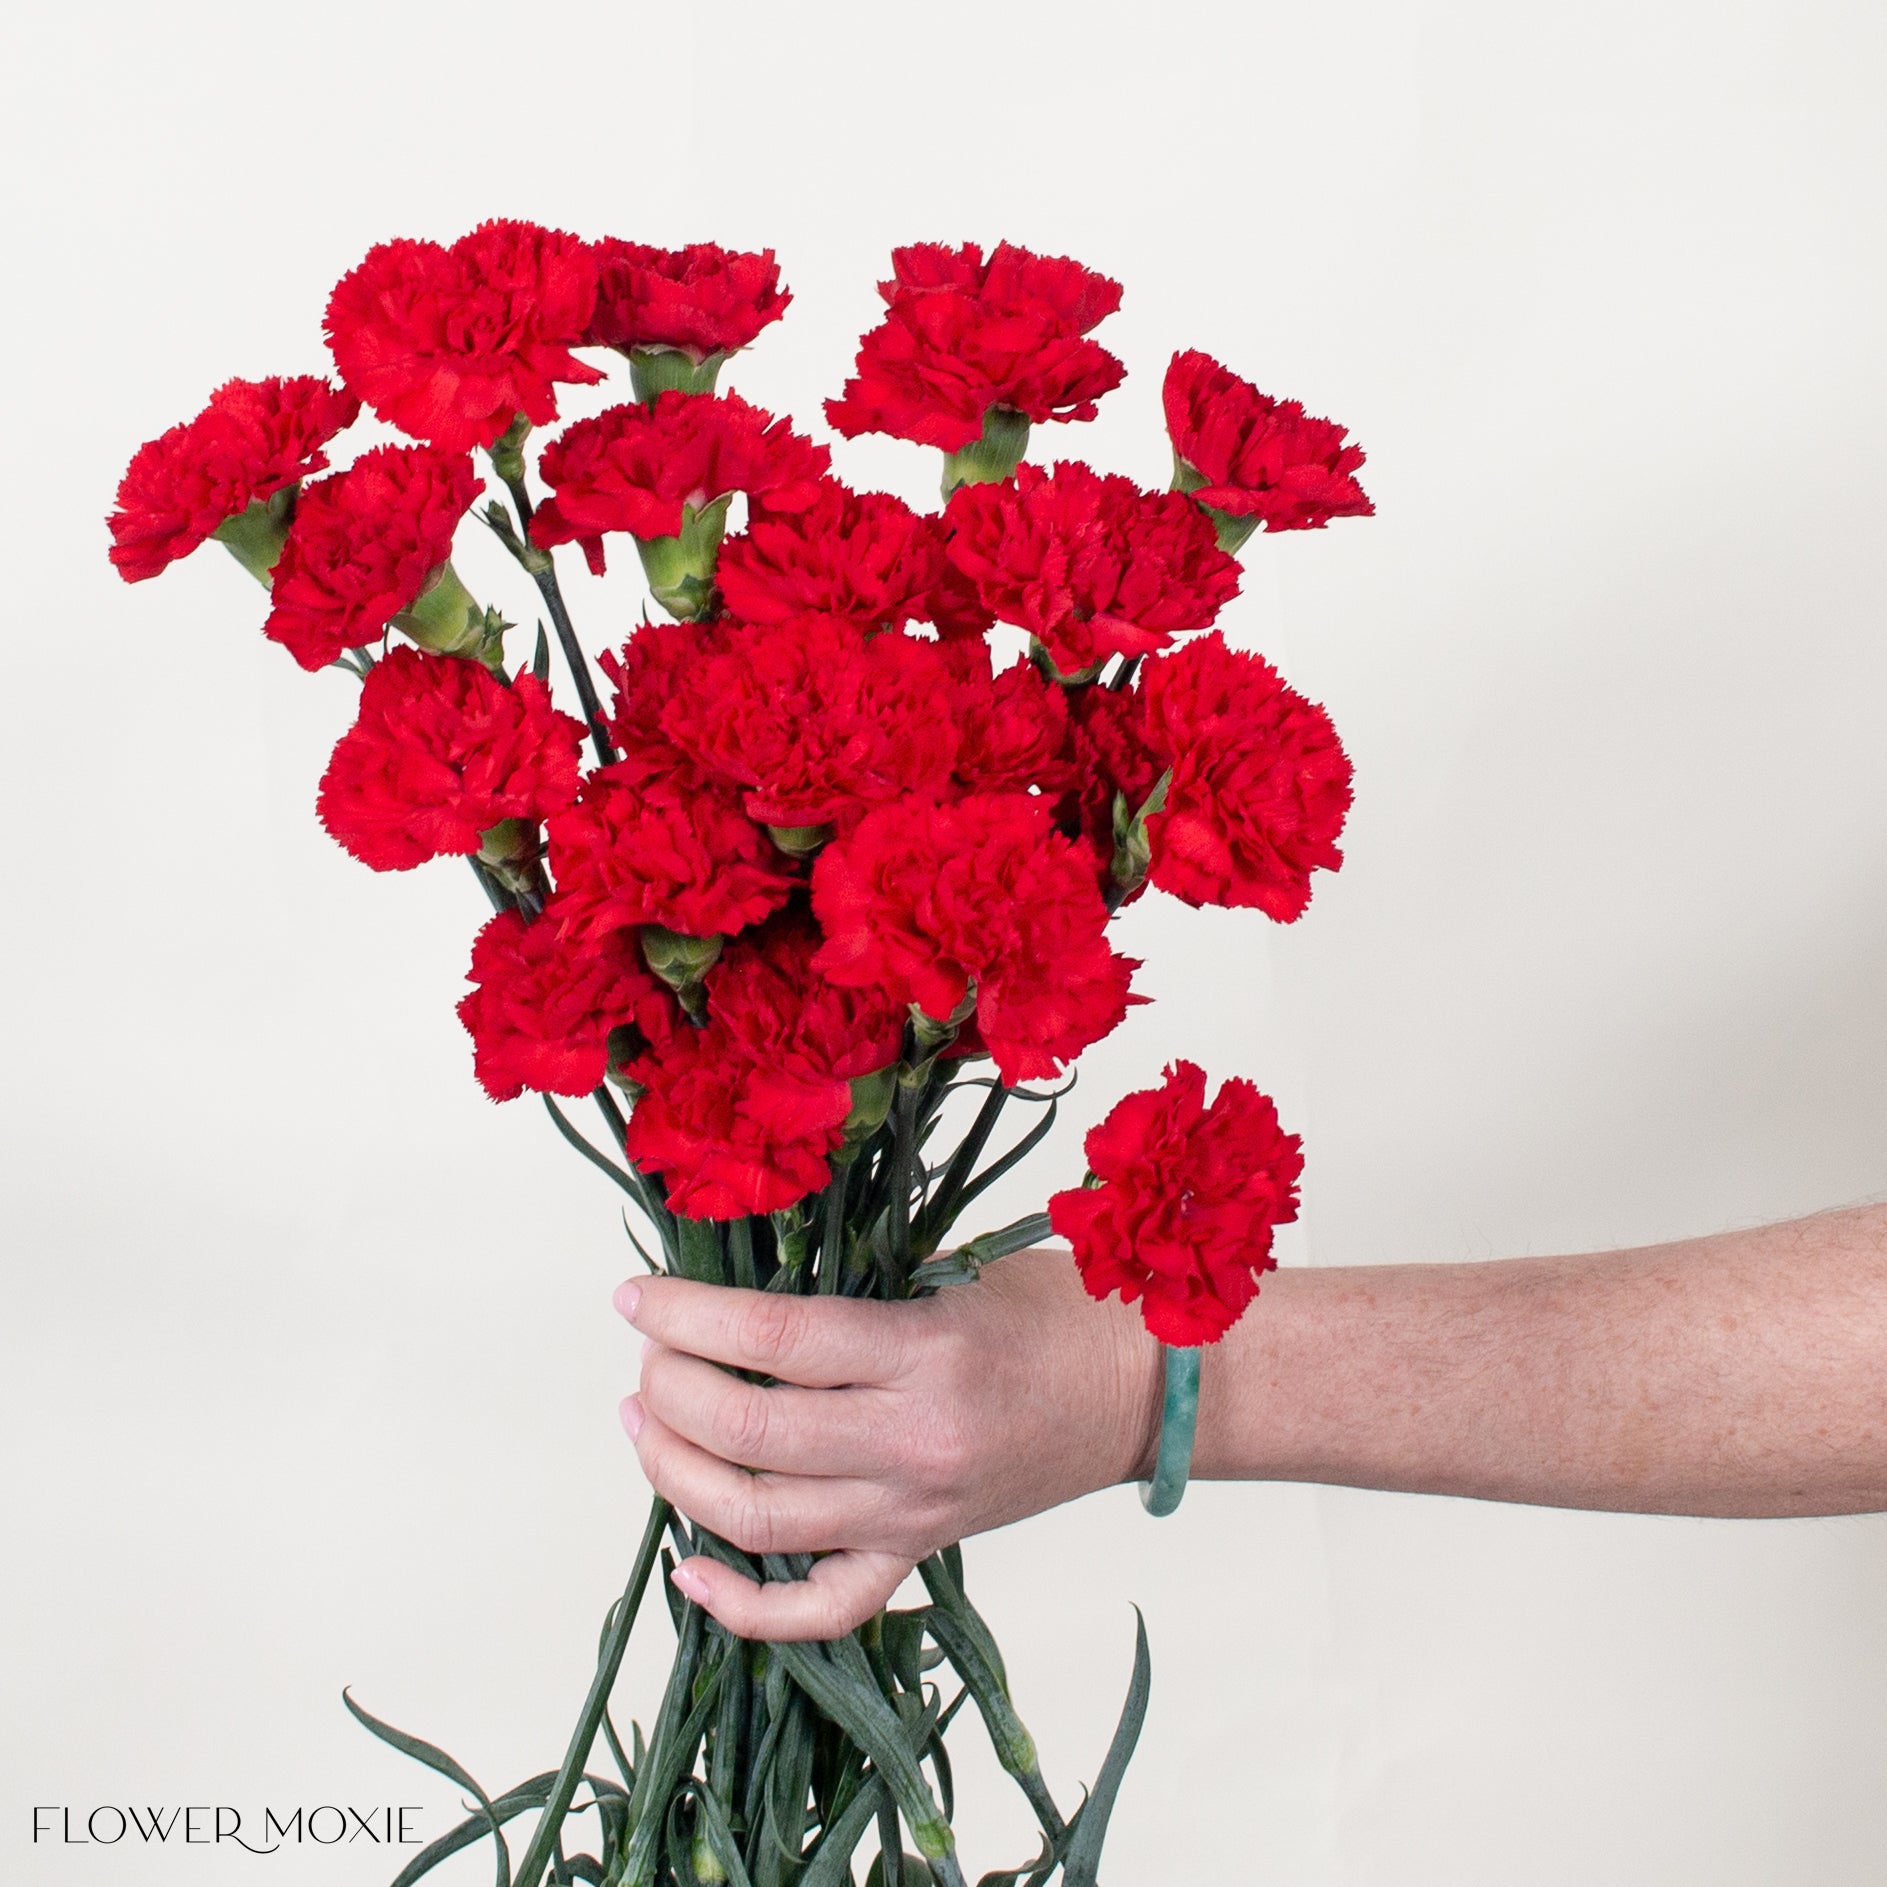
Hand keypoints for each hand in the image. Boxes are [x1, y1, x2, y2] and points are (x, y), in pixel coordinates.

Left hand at [614, 1249, 1160, 1639]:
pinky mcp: (920, 1553)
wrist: (1141, 1390)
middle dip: (668, 1389)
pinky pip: (819, 1607)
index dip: (687, 1317)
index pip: (774, 1337)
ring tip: (643, 1422)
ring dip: (676, 1470)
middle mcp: (913, 1441)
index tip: (633, 1297)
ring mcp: (914, 1512)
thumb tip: (735, 1290)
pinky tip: (688, 1563)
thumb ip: (853, 1288)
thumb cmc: (1053, 1313)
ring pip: (761, 1516)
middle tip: (644, 1353)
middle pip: (752, 1428)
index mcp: (925, 1353)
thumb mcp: (954, 1271)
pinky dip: (741, 1602)